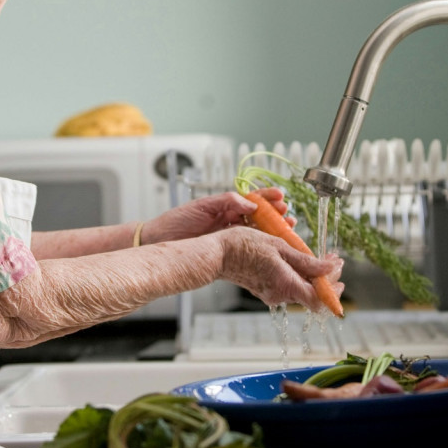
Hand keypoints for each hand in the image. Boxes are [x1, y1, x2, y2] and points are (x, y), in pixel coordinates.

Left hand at [142, 187, 295, 243]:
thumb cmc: (175, 222)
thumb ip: (226, 202)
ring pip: (257, 232)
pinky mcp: (226, 251)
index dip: (267, 198)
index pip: (251, 199)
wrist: (159, 242)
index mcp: (224, 206)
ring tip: (287, 228)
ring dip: (273, 230)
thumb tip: (250, 203)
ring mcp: (229, 236)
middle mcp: (229, 220)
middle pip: (259, 216)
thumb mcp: (201, 206)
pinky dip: (261, 246)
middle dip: (276, 214)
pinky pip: (247, 247)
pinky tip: (272, 246)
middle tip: (288, 215)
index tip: (280, 197)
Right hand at [215, 226, 344, 311]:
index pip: (319, 300)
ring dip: (312, 275)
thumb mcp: (279, 247)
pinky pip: (288, 285)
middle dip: (326, 278)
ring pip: (301, 289)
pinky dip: (298, 275)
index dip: (333, 289)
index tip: (339, 269)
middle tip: (332, 260)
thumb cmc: (243, 246)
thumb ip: (306, 261)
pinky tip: (298, 260)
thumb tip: (330, 268)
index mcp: (286, 285)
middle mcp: (280, 295)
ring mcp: (271, 294)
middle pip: (312, 294)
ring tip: (317, 257)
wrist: (217, 254)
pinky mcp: (265, 290)